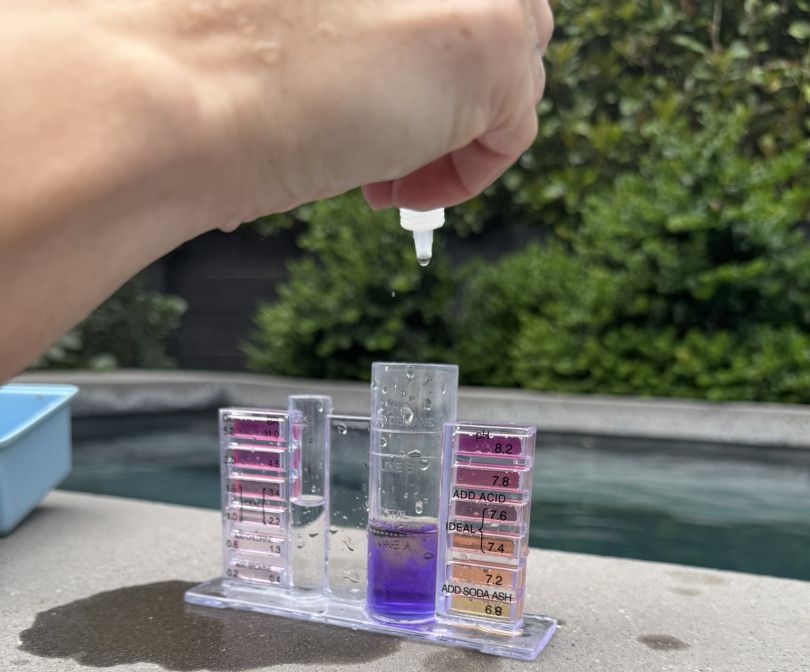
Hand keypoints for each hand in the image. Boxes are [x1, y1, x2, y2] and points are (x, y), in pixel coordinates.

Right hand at [132, 0, 552, 226]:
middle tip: (390, 145)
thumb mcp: (320, 23)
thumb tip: (410, 72)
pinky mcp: (493, 42)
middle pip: (504, 15)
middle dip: (455, 87)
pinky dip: (468, 174)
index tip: (385, 98)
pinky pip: (517, 126)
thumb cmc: (226, 62)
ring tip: (386, 174)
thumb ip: (373, 26)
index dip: (427, 49)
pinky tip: (397, 189)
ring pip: (515, 66)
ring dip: (459, 129)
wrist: (193, 88)